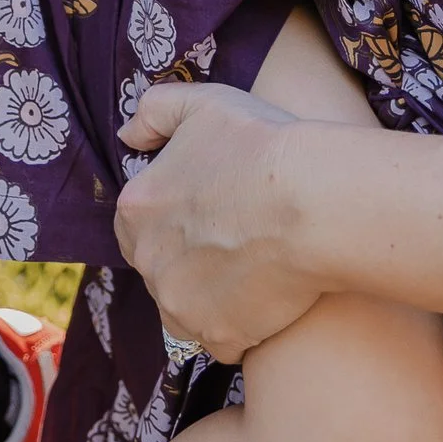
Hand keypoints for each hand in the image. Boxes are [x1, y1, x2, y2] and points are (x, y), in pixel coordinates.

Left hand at [113, 78, 339, 357]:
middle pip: (161, 266)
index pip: (137, 222)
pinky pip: (221, 338)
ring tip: (252, 268)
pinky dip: (239, 324)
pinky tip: (267, 296)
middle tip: (235, 236)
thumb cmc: (260, 147)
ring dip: (208, 294)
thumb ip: (154, 112)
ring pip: (184, 306)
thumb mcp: (202, 103)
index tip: (208, 208)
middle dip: (188, 256)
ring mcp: (181, 306)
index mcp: (136, 209)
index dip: (172, 215)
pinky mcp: (220, 337)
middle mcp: (148, 264)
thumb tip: (128, 135)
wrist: (314, 203)